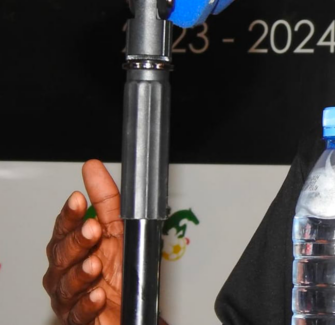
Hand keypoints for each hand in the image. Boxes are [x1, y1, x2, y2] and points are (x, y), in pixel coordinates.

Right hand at [43, 160, 124, 324]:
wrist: (132, 308)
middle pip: (60, 255)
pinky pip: (78, 313)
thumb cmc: (122, 270)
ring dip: (81, 273)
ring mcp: (70, 297)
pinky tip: (99, 295)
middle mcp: (66, 271)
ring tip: (96, 264)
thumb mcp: (120, 230)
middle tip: (93, 230)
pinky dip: (88, 303)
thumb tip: (92, 167)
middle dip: (76, 241)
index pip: (64, 228)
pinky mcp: (79, 319)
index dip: (69, 214)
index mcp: (73, 247)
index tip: (78, 200)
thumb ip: (107, 201)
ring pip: (66, 284)